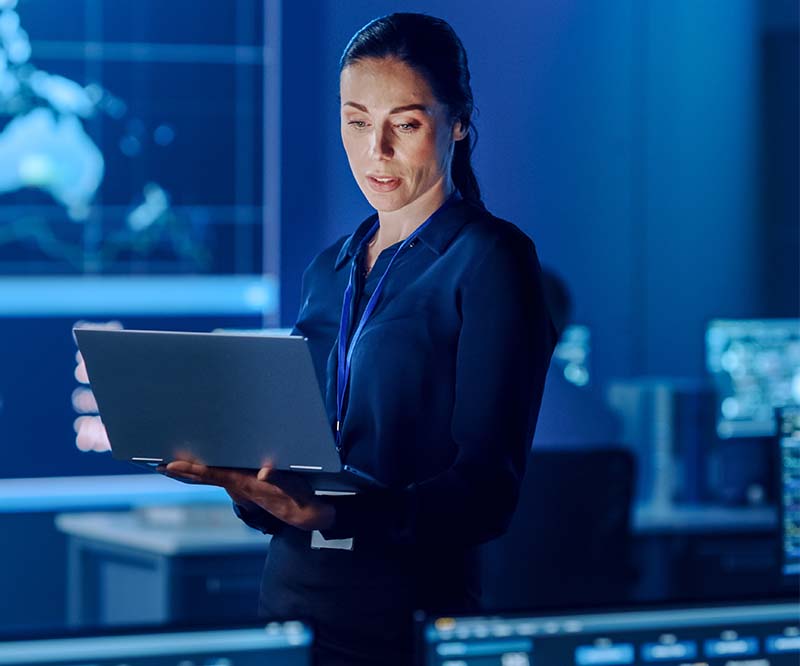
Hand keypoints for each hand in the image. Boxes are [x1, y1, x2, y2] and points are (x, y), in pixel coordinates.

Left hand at [158, 456, 334, 531]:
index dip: (191, 469)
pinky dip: (202, 474)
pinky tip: (193, 471)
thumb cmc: (297, 496)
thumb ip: (278, 476)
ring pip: (208, 478)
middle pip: (203, 477)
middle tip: (156, 465)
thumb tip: (265, 473)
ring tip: (167, 466)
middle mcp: (237, 485)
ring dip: (187, 473)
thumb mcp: (291, 484)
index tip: (171, 465)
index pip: (213, 474)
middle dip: (180, 472)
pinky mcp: (245, 486)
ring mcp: (240, 486)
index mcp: (244, 482)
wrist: (303, 514)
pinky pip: (218, 477)